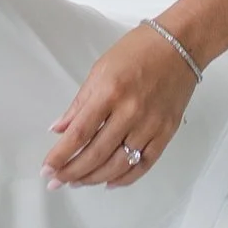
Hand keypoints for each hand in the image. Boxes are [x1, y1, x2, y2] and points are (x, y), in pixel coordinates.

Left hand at [47, 25, 200, 187]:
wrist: (181, 45)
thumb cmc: (138, 50)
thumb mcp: (100, 69)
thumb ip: (80, 103)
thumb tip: (59, 129)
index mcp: (110, 92)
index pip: (79, 133)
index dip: (60, 155)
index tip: (46, 169)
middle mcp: (130, 112)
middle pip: (96, 154)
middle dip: (72, 172)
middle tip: (56, 182)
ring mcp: (151, 125)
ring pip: (118, 164)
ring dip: (94, 178)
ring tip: (77, 182)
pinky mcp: (166, 132)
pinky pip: (144, 164)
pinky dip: (125, 178)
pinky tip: (109, 182)